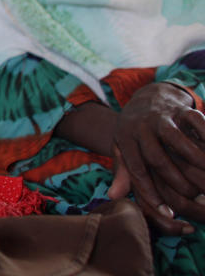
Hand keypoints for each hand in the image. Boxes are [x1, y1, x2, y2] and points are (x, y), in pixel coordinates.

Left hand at [111, 82, 204, 233]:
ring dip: (196, 161)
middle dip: (176, 180)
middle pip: (157, 157)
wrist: (148, 97)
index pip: (136, 169)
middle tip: (194, 198)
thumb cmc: (136, 131)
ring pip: (177, 140)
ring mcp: (162, 117)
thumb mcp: (123, 147)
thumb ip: (122, 172)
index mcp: (125, 138)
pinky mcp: (181, 110)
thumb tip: (113, 196)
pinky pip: (196, 122)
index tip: (167, 212)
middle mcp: (141, 127)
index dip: (150, 191)